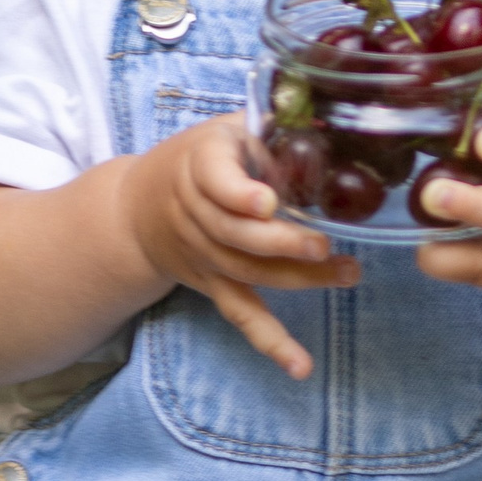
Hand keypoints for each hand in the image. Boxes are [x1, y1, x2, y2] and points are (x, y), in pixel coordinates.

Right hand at [118, 114, 355, 377]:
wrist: (135, 208)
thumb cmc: (199, 158)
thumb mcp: (226, 128)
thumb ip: (270, 125)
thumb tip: (339, 114)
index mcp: (200, 162)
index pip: (213, 179)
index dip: (238, 192)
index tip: (266, 200)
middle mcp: (196, 212)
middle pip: (234, 235)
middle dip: (280, 243)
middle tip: (324, 245)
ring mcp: (203, 255)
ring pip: (246, 273)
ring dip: (297, 279)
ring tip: (346, 273)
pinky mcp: (212, 285)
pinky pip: (242, 315)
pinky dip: (270, 342)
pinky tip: (300, 366)